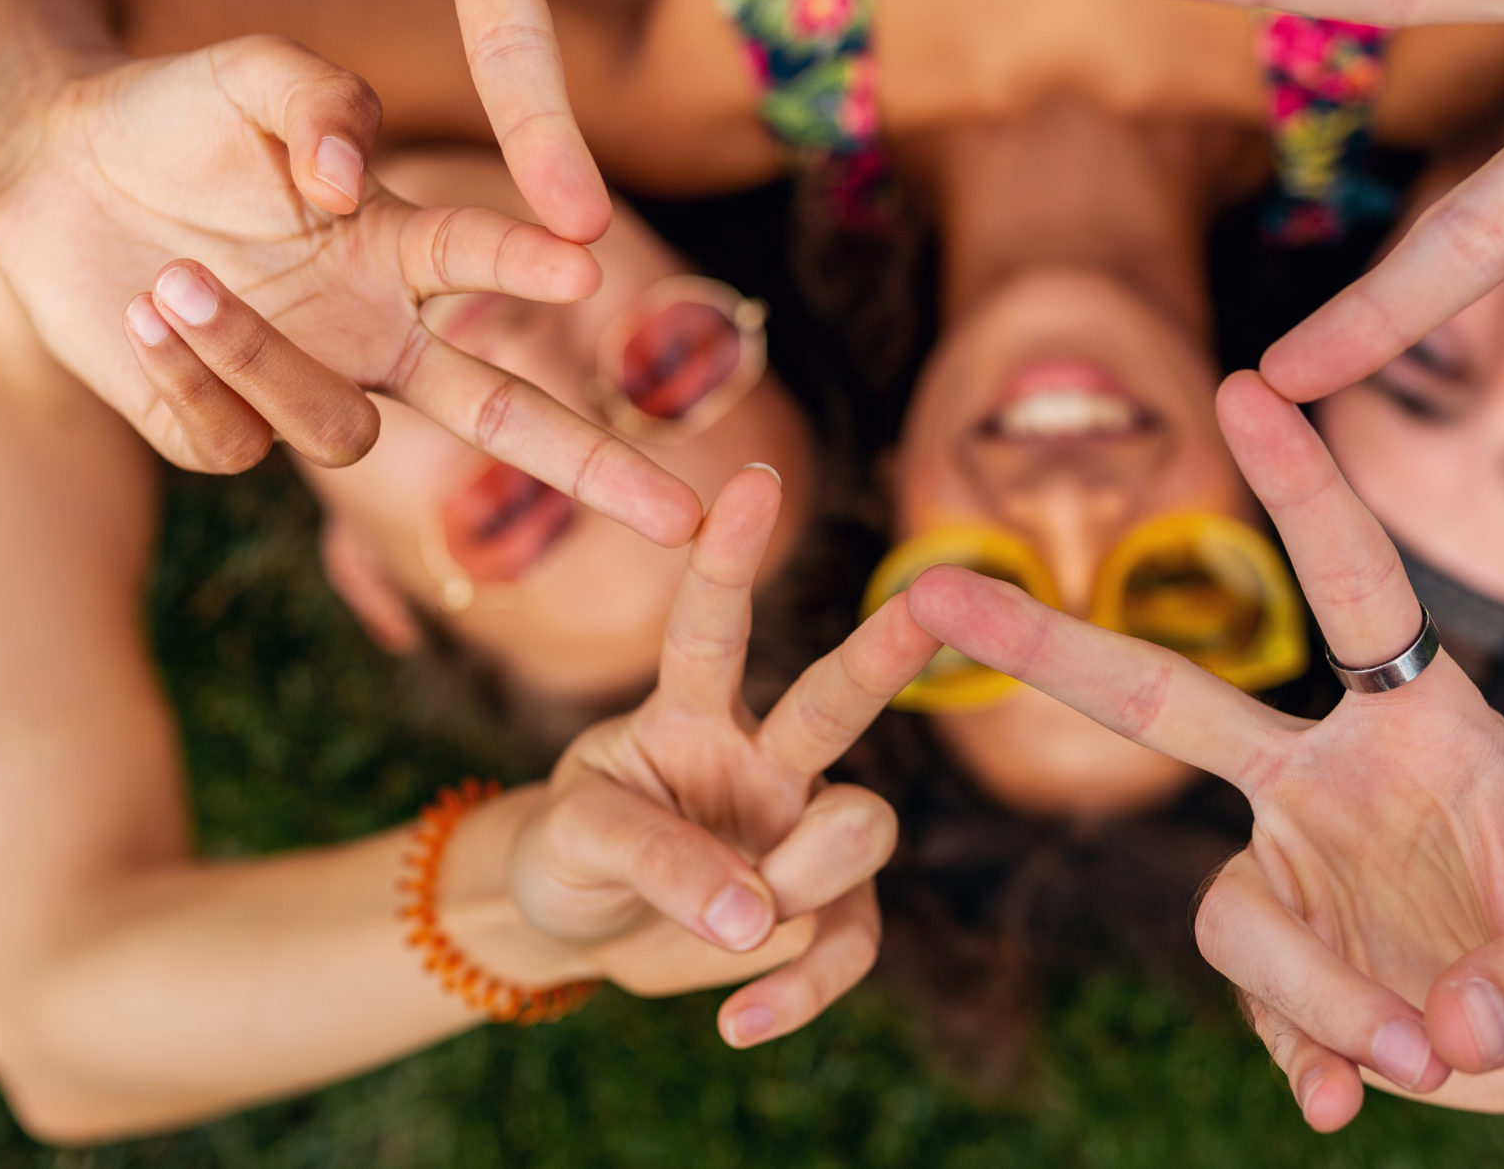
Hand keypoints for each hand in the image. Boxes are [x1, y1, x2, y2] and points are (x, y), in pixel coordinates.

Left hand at [0, 34, 700, 543]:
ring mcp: (304, 387)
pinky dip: (191, 381)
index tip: (583, 259)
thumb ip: (318, 103)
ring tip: (177, 276)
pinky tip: (144, 316)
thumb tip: (347, 187)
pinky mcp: (218, 432)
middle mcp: (374, 332)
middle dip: (597, 469)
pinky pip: (235, 446)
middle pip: (509, 419)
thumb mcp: (250, 71)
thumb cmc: (179, 112)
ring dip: (260, 356)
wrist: (53, 169)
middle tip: (683, 519)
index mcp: (399, 248)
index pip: (487, 266)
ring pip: (342, 431)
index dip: (530, 264)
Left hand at [505, 466, 941, 1042]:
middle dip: (888, 650)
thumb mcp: (575, 840)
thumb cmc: (572, 849)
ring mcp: (802, 832)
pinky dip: (799, 986)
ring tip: (733, 921)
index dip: (729, 558)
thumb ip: (657, 859)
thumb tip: (754, 915)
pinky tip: (741, 1022)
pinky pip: (847, 943)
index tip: (756, 481)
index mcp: (690, 711)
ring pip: (861, 829)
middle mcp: (764, 756)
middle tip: (931, 597)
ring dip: (800, 879)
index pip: (712, 626)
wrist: (576, 925)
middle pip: (837, 699)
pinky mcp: (821, 912)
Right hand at [904, 374, 1503, 1126]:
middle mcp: (1326, 778)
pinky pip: (1259, 1015)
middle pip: (1165, 703)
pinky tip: (1342, 1101)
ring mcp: (1295, 873)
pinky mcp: (1291, 974)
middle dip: (1049, 646)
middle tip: (935, 591)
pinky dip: (1303, 1058)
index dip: (1302, 490)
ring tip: (1416, 1055)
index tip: (1246, 385)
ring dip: (1310, 990)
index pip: (1353, 586)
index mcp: (1417, 718)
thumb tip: (1440, 1036)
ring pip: (1228, 914)